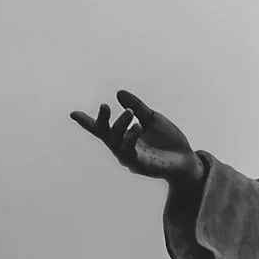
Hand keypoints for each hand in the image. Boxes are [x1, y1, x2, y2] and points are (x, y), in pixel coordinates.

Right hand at [71, 89, 200, 192]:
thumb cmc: (167, 140)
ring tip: (129, 112)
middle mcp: (122, 147)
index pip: (102, 129)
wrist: (186, 158)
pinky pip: (128, 152)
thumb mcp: (152, 118)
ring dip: (120, 126)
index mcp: (123, 136)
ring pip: (115, 143)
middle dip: (102, 121)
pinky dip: (130, 139)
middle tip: (104, 105)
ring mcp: (129, 158)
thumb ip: (137, 106)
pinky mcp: (139, 165)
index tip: (73, 113)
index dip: (87, 122)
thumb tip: (118, 93)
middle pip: (105, 135)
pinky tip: (137, 127)